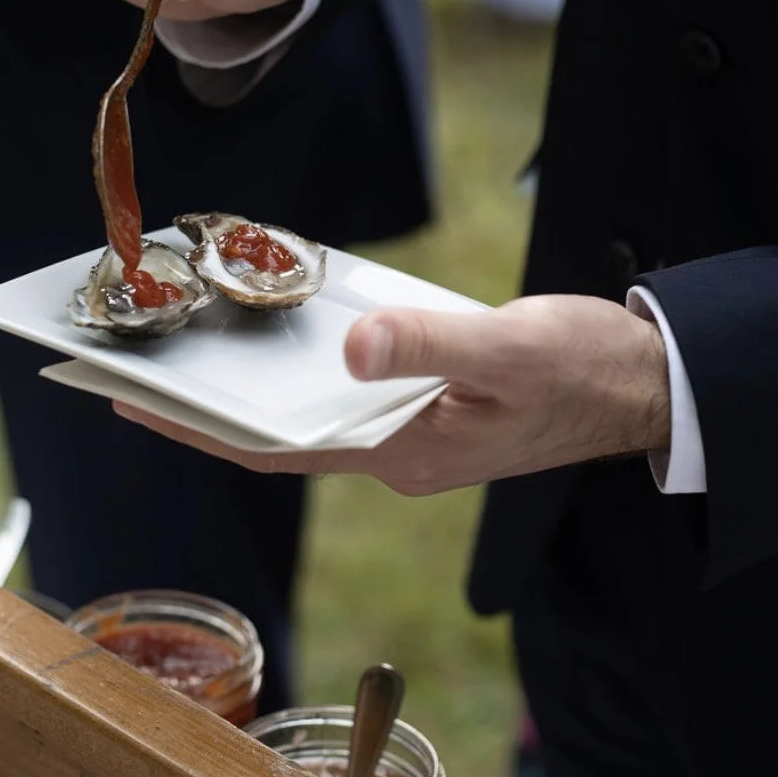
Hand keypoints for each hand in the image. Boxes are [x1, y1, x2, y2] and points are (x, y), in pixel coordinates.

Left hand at [113, 294, 670, 491]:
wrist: (643, 383)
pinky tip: (284, 324)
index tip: (134, 401)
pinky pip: (349, 385)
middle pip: (280, 432)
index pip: (276, 449)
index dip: (200, 429)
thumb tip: (350, 345)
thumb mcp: (508, 352)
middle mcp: (397, 451)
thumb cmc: (582, 371)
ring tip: (193, 343)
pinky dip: (308, 361)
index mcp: (405, 452)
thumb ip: (430, 346)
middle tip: (142, 363)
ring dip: (256, 383)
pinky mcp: (427, 403)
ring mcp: (411, 430)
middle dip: (209, 405)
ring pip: (312, 409)